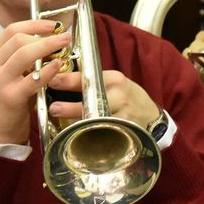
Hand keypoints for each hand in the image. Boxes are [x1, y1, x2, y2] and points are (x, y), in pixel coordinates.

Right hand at [0, 19, 70, 144]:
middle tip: (64, 37)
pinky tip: (58, 65)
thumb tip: (51, 39)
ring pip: (24, 54)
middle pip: (18, 39)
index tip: (53, 25)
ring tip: (64, 46)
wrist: (0, 130)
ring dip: (48, 47)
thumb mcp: (12, 73)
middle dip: (45, 35)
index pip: (12, 30)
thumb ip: (24, 57)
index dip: (34, 24)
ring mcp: (0, 81)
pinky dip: (48, 70)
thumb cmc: (11, 98)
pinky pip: (32, 79)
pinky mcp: (11, 97)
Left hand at [47, 67, 161, 129]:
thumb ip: (92, 79)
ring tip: (62, 121)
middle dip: (71, 106)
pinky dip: (89, 132)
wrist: (150, 115)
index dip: (68, 81)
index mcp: (114, 79)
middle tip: (54, 108)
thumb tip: (64, 71)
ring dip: (77, 121)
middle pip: (93, 100)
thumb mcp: (113, 82)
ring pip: (97, 118)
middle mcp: (119, 95)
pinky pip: (103, 131)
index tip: (52, 81)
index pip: (88, 78)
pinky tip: (77, 133)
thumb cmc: (126, 96)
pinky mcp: (124, 128)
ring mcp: (122, 113)